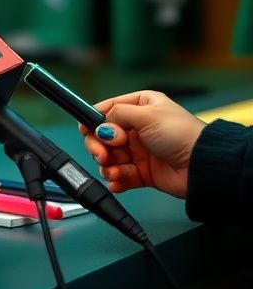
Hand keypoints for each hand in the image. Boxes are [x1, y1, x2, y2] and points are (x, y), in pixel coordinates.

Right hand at [78, 90, 206, 198]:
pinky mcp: (142, 172)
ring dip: (107, 165)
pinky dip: (116, 179)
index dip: (94, 121)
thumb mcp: (147, 115)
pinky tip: (117, 180)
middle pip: (104, 136)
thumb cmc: (182, 134)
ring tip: (113, 170)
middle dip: (99, 146)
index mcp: (140, 107)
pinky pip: (121, 175)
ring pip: (110, 158)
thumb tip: (99, 125)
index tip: (86, 130)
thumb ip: (117, 115)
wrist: (202, 166)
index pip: (108, 110)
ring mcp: (139, 151)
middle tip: (102, 154)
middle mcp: (137, 128)